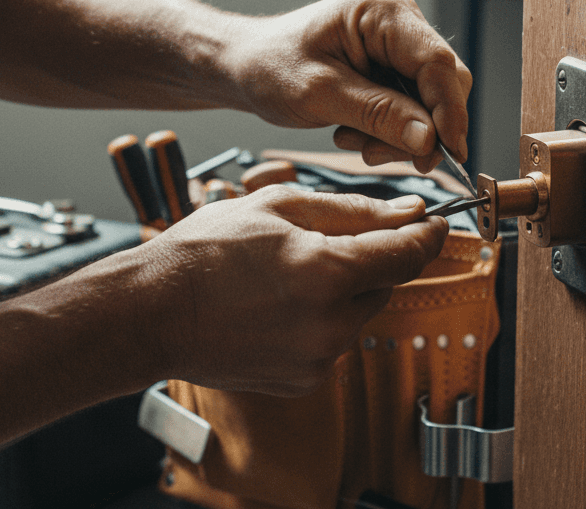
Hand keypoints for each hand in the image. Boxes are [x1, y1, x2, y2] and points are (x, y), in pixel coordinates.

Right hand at [131, 187, 446, 395]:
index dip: (427, 233)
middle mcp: (331, 324)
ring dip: (341, 291)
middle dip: (368, 259)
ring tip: (284, 274)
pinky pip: (332, 341)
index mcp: (328, 273)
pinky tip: (275, 306)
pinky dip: (318, 320)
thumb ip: (353, 210)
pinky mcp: (304, 380)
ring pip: (358, 314)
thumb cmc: (203, 253)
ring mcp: (318, 358)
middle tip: (322, 240)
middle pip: (385, 284)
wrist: (152, 313)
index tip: (432, 222)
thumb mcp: (278, 206)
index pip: (408, 253)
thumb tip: (408, 211)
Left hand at [225, 0, 471, 171]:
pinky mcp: (391, 61)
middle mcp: (397, 17)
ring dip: (399, 132)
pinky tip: (354, 132)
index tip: (450, 153)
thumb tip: (429, 139)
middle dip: (420, 127)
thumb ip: (377, 114)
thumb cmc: (271, 68)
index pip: (436, 63)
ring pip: (430, 98)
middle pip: (442, 82)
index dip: (449, 112)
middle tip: (377, 155)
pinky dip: (390, 127)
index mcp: (379, 9)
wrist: (246, 66)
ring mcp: (397, 39)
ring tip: (351, 140)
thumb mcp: (320, 95)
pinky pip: (412, 102)